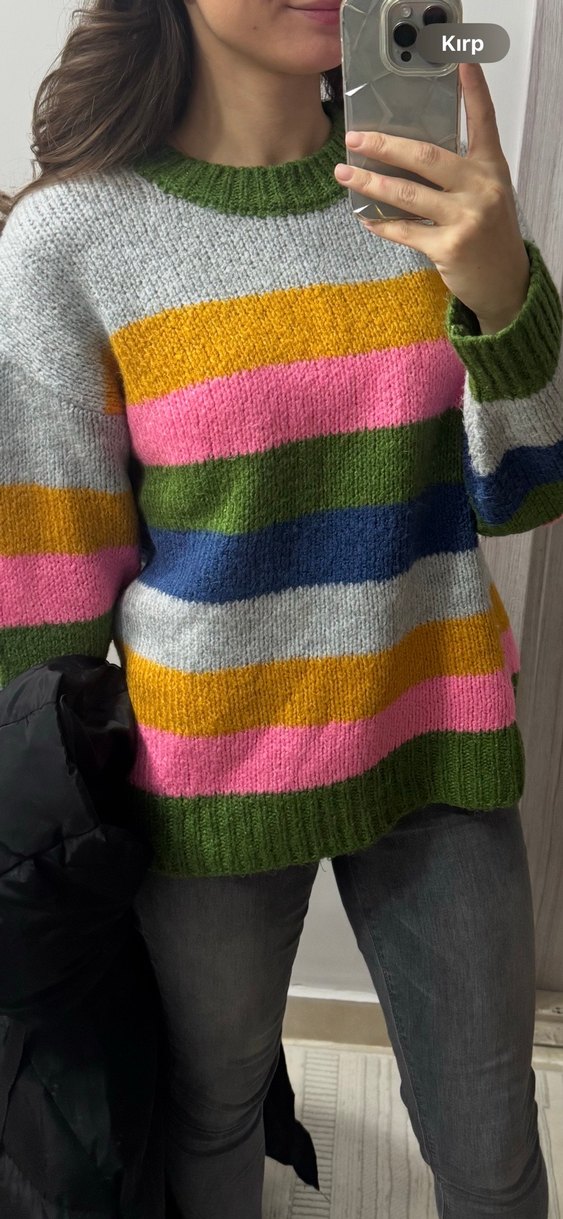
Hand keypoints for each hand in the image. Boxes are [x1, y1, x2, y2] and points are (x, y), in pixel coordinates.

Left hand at [334, 63, 530, 332]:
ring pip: (407, 194)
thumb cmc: (489, 234)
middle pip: (426, 157)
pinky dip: (382, 225)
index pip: (483, 121)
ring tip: (345, 174)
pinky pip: (406, 231)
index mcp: (490, 168)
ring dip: (370, 184)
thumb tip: (410, 154)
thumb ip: (460, 172)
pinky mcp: (449, 247)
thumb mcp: (486, 194)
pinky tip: (366, 220)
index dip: (473, 90)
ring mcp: (466, 218)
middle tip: (355, 138)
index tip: (461, 62)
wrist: (505, 283)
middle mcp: (481, 188)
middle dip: (385, 147)